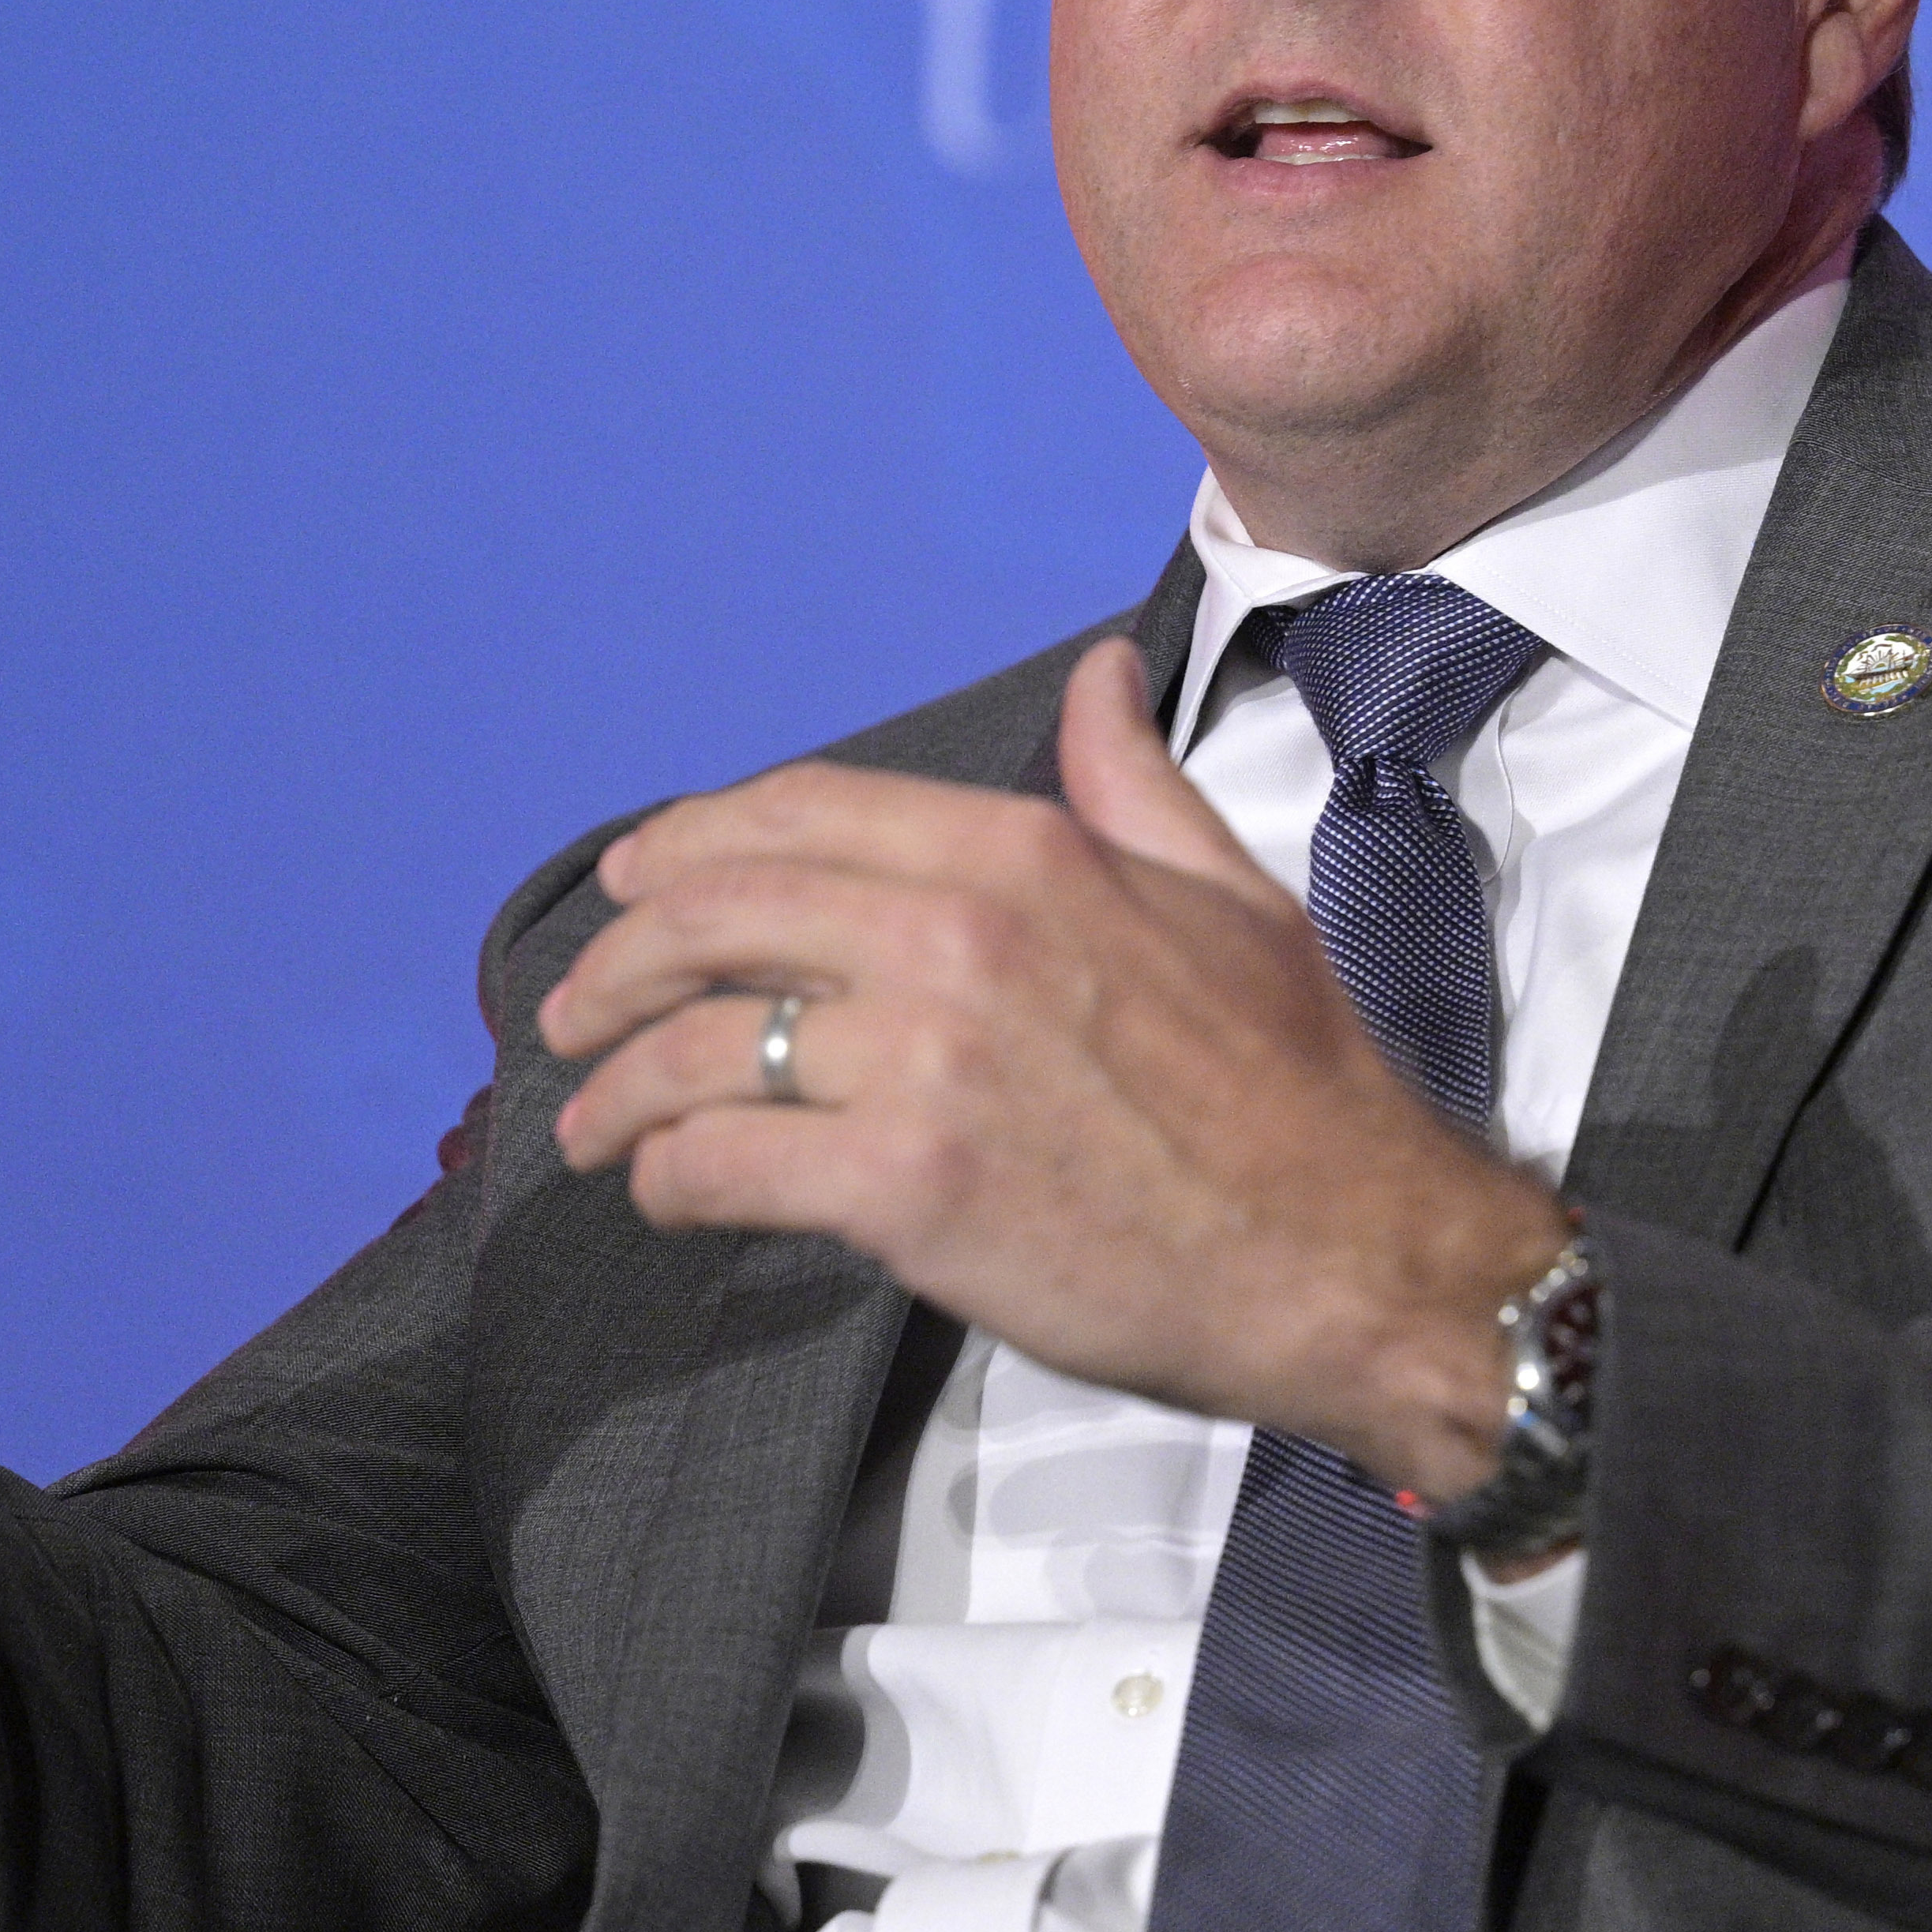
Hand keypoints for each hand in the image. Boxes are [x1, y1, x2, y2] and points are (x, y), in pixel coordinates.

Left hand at [539, 638, 1567, 1500]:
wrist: (1354, 1252)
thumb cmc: (1300, 1089)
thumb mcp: (1227, 894)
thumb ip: (1130, 784)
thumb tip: (1097, 679)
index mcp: (1027, 853)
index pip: (797, 814)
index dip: (687, 847)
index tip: (636, 885)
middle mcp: (959, 934)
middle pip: (716, 914)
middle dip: (617, 962)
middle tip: (577, 1009)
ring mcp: (927, 1059)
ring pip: (700, 1046)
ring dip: (617, 1087)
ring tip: (593, 1124)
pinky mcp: (907, 1185)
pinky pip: (725, 1163)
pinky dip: (669, 1177)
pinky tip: (664, 1193)